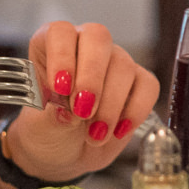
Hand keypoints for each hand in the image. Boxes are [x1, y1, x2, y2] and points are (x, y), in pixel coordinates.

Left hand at [8, 21, 161, 181]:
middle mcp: (84, 47)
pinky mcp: (138, 84)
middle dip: (92, 77)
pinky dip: (135, 112)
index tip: (60, 89)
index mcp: (50, 47)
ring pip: (124, 66)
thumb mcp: (40, 128)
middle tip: (82, 111)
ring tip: (95, 135)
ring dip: (110, 105)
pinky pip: (147, 86)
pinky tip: (117, 132)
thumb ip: (51, 117)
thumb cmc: (48, 131)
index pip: (60, 33)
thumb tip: (67, 112)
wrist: (66, 154)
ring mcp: (114, 62)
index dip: (61, 57)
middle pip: (98, 39)